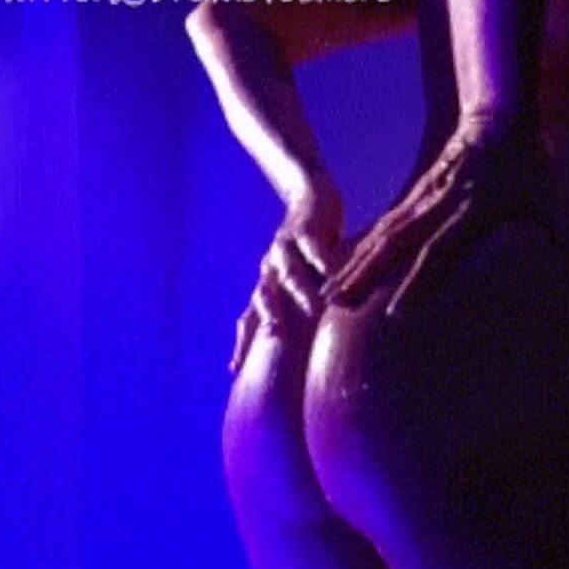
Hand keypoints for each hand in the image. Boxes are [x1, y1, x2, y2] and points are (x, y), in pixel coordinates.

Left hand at [230, 197, 342, 373]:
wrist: (309, 197)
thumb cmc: (308, 247)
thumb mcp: (300, 278)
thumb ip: (302, 306)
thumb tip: (309, 342)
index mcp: (267, 285)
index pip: (250, 320)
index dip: (243, 345)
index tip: (234, 372)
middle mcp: (270, 270)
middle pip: (264, 300)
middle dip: (267, 321)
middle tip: (273, 342)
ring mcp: (285, 249)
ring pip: (290, 274)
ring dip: (300, 292)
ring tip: (313, 309)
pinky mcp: (305, 231)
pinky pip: (314, 247)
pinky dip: (323, 259)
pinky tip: (333, 271)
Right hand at [320, 118, 549, 316]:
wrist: (500, 115)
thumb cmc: (528, 164)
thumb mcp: (546, 200)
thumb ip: (563, 237)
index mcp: (471, 213)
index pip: (438, 254)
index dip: (416, 286)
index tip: (395, 315)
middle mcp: (439, 206)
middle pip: (395, 246)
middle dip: (365, 277)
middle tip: (335, 306)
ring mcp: (423, 197)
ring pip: (383, 235)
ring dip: (355, 263)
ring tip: (331, 292)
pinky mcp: (416, 193)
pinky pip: (385, 223)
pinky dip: (363, 244)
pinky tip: (346, 263)